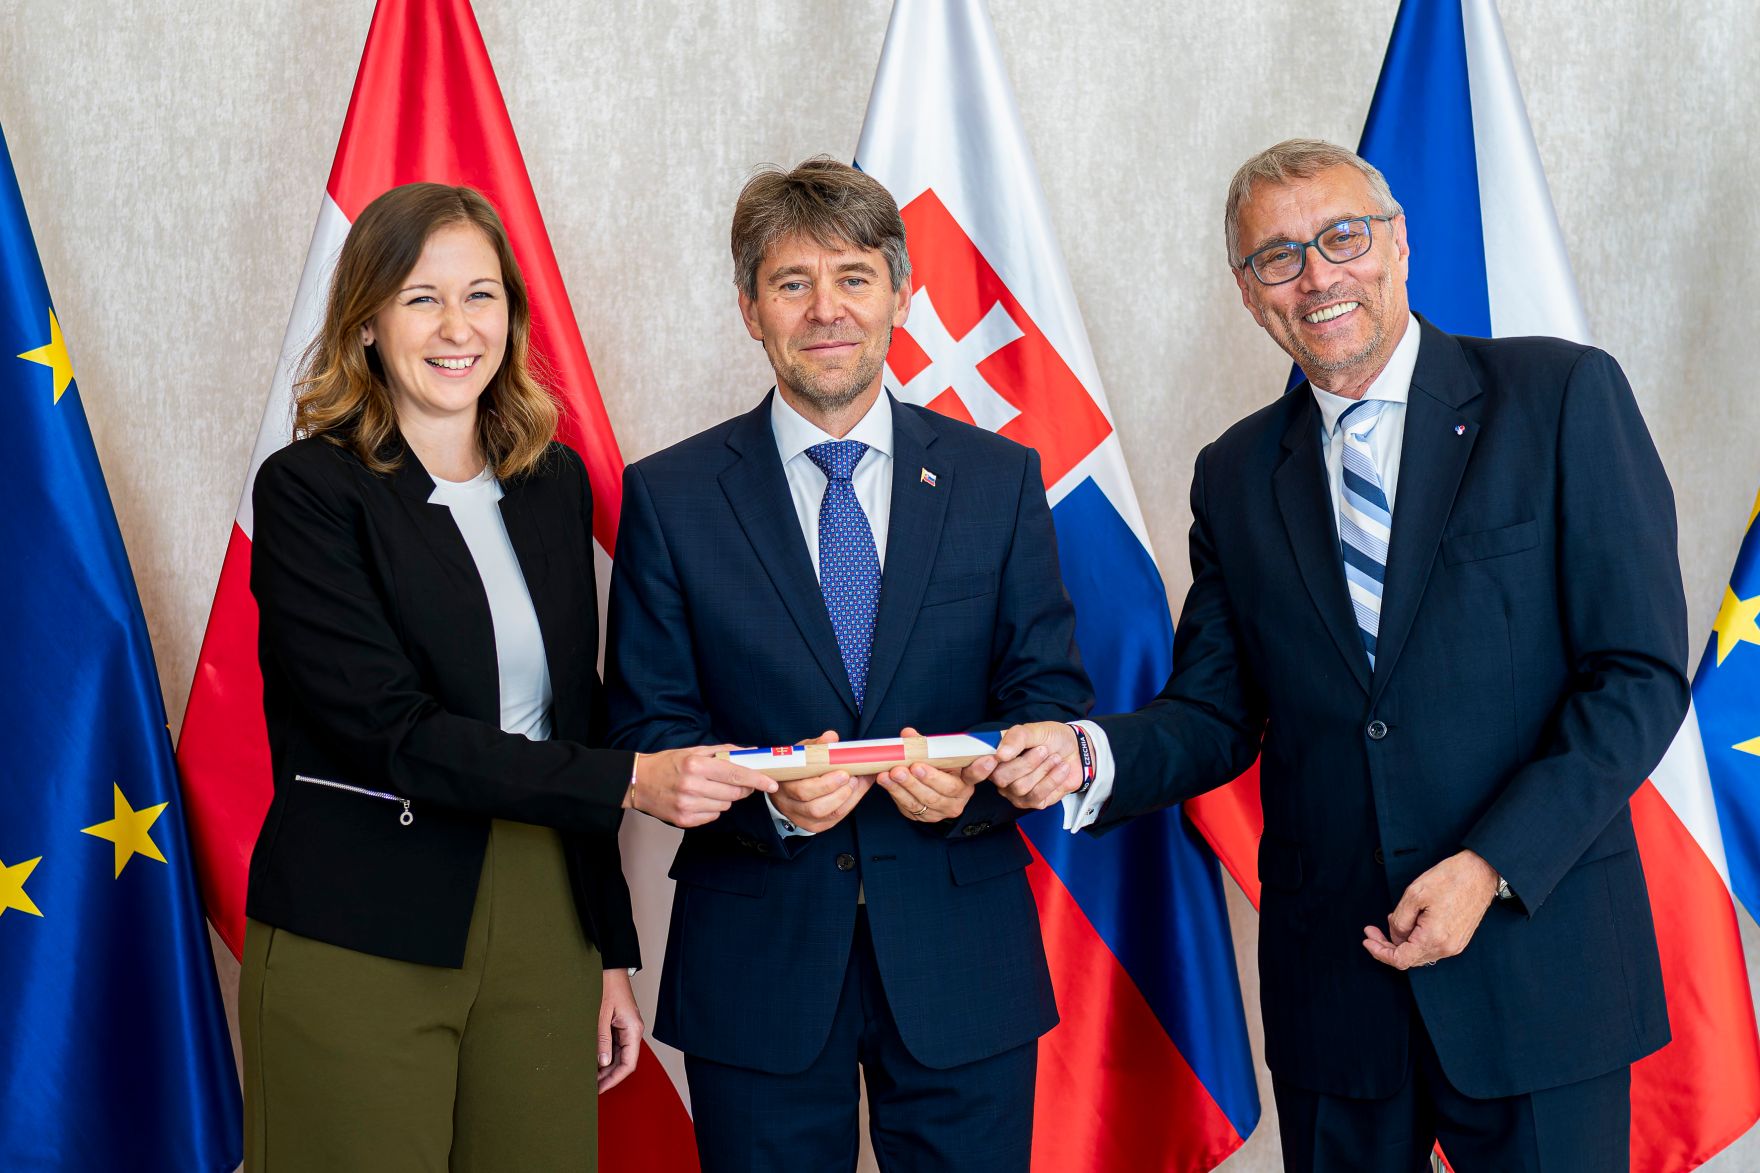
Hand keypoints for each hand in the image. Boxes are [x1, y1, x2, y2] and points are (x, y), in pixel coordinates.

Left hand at [596, 968, 642, 1092]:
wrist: (610, 967)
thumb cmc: (607, 985)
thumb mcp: (601, 1015)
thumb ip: (602, 1040)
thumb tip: (603, 1063)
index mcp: (633, 1029)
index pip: (628, 1064)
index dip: (614, 1079)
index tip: (600, 1089)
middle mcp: (633, 1031)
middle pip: (624, 1062)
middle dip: (608, 1076)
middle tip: (591, 1087)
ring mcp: (627, 1028)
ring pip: (619, 1055)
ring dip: (605, 1067)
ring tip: (589, 1077)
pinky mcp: (620, 1024)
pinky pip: (614, 1045)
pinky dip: (604, 1055)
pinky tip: (593, 1061)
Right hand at [624, 745, 776, 828]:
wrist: (638, 782)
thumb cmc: (668, 763)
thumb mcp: (694, 751)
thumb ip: (723, 751)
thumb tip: (750, 752)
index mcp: (696, 766)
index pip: (736, 774)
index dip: (758, 780)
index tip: (772, 784)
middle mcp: (692, 786)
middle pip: (734, 793)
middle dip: (742, 788)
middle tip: (737, 782)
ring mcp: (687, 806)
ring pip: (725, 806)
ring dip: (725, 798)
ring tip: (709, 789)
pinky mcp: (684, 820)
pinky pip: (713, 816)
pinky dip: (712, 808)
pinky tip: (699, 799)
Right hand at [772, 730, 871, 833]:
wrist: (785, 791)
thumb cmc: (795, 770)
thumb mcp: (801, 754)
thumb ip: (816, 745)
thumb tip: (831, 737)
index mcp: (785, 786)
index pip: (803, 791)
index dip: (826, 784)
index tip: (844, 772)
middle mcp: (792, 806)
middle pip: (816, 807)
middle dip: (839, 792)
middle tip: (852, 777)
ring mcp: (804, 819)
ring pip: (828, 815)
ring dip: (847, 798)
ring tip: (856, 782)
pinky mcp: (816, 826)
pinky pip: (835, 819)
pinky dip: (849, 803)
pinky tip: (856, 790)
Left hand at [877, 727, 977, 821]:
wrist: (932, 790)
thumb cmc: (938, 768)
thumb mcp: (938, 755)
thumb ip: (925, 745)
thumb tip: (907, 734)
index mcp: (967, 780)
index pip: (975, 775)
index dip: (981, 769)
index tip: (988, 759)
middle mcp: (957, 799)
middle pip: (942, 790)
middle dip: (923, 779)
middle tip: (908, 767)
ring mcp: (940, 811)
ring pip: (922, 801)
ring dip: (904, 787)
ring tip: (890, 773)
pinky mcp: (924, 817)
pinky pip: (909, 808)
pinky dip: (895, 793)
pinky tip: (886, 782)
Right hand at [988, 722, 1081, 809]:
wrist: (1076, 750)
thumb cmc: (1051, 739)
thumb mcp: (1034, 730)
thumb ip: (1016, 737)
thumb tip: (1000, 753)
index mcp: (997, 757)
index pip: (979, 767)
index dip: (981, 766)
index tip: (999, 757)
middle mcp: (1003, 777)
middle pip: (1002, 778)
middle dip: (1028, 762)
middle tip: (1043, 750)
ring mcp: (1017, 792)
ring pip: (1022, 787)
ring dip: (1044, 769)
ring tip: (1055, 758)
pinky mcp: (1034, 802)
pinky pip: (1038, 796)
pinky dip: (1053, 779)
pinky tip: (1060, 769)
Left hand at [1362, 849, 1500, 969]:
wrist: (1480, 872)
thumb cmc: (1449, 879)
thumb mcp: (1414, 895)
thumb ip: (1399, 920)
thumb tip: (1395, 936)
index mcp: (1434, 938)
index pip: (1400, 960)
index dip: (1380, 952)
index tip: (1367, 939)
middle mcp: (1446, 948)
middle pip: (1409, 958)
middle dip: (1387, 945)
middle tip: (1372, 929)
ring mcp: (1455, 945)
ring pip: (1419, 953)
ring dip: (1401, 940)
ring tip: (1393, 918)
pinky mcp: (1458, 939)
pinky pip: (1431, 946)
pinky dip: (1416, 938)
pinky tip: (1410, 921)